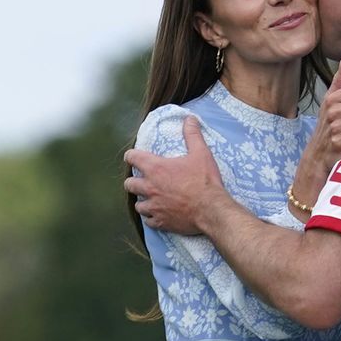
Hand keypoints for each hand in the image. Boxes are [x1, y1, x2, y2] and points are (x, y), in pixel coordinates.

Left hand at [123, 116, 224, 233]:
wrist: (211, 210)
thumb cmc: (205, 181)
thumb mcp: (201, 153)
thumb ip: (192, 135)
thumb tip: (190, 118)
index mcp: (156, 169)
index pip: (132, 157)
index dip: (132, 156)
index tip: (133, 156)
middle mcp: (150, 187)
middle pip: (129, 184)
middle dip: (133, 181)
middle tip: (142, 181)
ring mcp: (154, 206)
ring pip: (138, 204)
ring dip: (142, 200)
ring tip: (150, 199)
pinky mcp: (160, 222)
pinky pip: (148, 220)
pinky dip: (151, 217)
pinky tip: (157, 214)